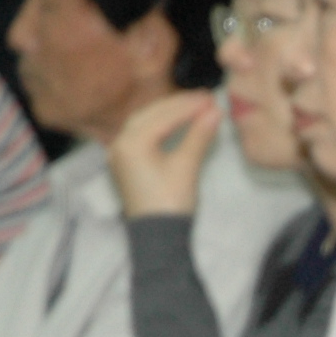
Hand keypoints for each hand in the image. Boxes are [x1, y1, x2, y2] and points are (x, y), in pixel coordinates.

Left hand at [107, 92, 223, 218]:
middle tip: (204, 99)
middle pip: (151, 113)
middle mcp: (120, 143)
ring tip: (191, 108)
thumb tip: (215, 111)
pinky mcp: (125, 164)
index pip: (164, 115)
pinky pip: (140, 135)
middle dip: (178, 105)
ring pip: (144, 122)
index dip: (190, 105)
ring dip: (167, 113)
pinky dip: (158, 125)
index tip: (211, 97)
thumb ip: (199, 135)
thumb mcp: (187, 167)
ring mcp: (120, 153)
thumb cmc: (171, 203)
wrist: (157, 238)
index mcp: (132, 142)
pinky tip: (173, 124)